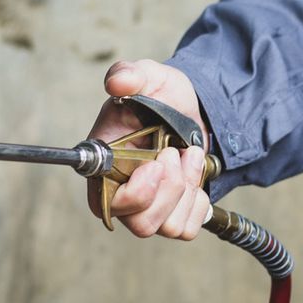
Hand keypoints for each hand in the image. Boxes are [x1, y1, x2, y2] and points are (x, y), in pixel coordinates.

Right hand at [85, 59, 212, 239]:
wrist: (192, 109)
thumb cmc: (161, 97)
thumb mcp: (148, 77)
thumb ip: (131, 74)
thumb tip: (118, 82)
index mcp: (105, 169)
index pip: (106, 205)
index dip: (136, 192)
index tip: (155, 163)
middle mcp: (123, 196)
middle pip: (141, 223)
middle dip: (169, 187)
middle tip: (174, 152)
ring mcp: (149, 209)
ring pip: (167, 227)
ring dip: (186, 188)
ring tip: (187, 154)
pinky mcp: (173, 215)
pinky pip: (187, 228)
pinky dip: (198, 202)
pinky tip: (194, 175)